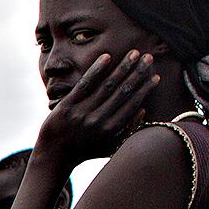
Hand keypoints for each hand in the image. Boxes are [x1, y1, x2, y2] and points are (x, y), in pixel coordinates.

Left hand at [34, 49, 159, 166]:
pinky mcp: (66, 106)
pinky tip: (107, 57)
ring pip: (107, 85)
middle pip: (123, 92)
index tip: (155, 76)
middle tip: (148, 58)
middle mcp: (98, 121)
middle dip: (138, 73)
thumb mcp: (109, 147)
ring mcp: (81, 113)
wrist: (53, 155)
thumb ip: (127, 132)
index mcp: (110, 130)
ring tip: (134, 53)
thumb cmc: (84, 150)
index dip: (145, 89)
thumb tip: (143, 110)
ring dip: (123, 67)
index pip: (132, 104)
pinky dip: (96, 70)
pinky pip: (85, 84)